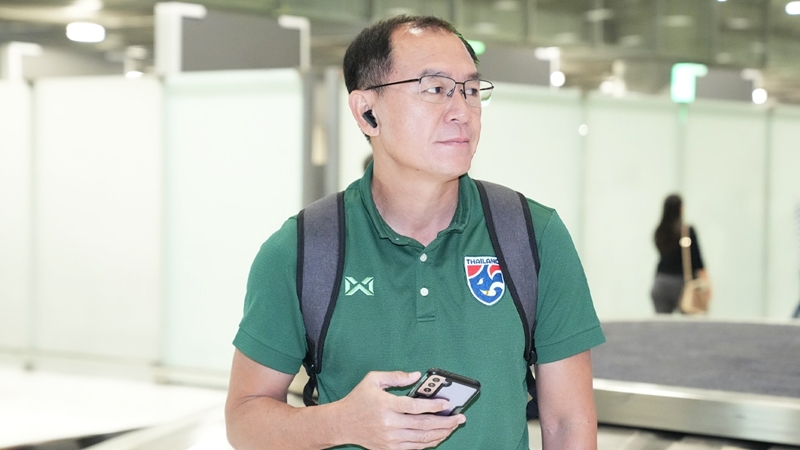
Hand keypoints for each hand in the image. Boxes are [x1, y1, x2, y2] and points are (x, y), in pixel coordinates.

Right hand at [333, 370, 465, 449]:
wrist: (343, 423)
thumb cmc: (359, 399)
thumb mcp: (373, 379)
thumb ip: (396, 376)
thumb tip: (416, 376)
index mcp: (386, 405)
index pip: (415, 407)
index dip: (433, 406)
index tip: (448, 404)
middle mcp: (389, 424)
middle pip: (423, 425)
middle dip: (445, 422)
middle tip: (459, 418)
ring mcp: (390, 439)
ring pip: (422, 439)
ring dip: (441, 434)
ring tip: (453, 427)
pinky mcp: (390, 448)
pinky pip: (415, 448)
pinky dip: (429, 443)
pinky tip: (439, 436)